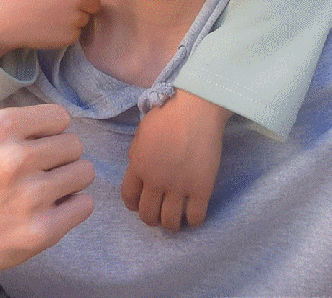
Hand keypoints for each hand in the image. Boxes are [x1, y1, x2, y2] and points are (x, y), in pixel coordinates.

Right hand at [0, 0, 119, 58]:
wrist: (7, 21)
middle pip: (95, 3)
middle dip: (86, 5)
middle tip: (65, 7)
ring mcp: (75, 18)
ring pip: (86, 19)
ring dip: (76, 19)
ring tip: (52, 18)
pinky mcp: (71, 36)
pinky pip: (77, 34)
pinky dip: (68, 32)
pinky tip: (50, 29)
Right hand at [0, 36, 93, 297]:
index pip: (60, 117)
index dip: (46, 132)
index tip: (25, 146)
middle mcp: (15, 159)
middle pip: (74, 144)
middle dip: (58, 157)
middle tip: (33, 171)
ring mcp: (30, 197)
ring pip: (84, 173)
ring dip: (69, 181)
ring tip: (41, 189)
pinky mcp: (42, 231)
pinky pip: (85, 205)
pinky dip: (72, 208)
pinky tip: (46, 210)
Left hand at [120, 89, 230, 231]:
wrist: (197, 108)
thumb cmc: (168, 114)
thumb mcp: (142, 133)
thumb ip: (137, 156)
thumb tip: (139, 172)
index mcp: (138, 166)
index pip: (129, 198)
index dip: (134, 205)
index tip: (140, 205)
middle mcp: (156, 180)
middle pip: (148, 215)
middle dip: (151, 218)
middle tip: (159, 213)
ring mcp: (179, 186)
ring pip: (170, 221)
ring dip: (170, 223)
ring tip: (175, 216)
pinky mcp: (202, 188)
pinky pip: (195, 217)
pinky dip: (192, 221)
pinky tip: (192, 214)